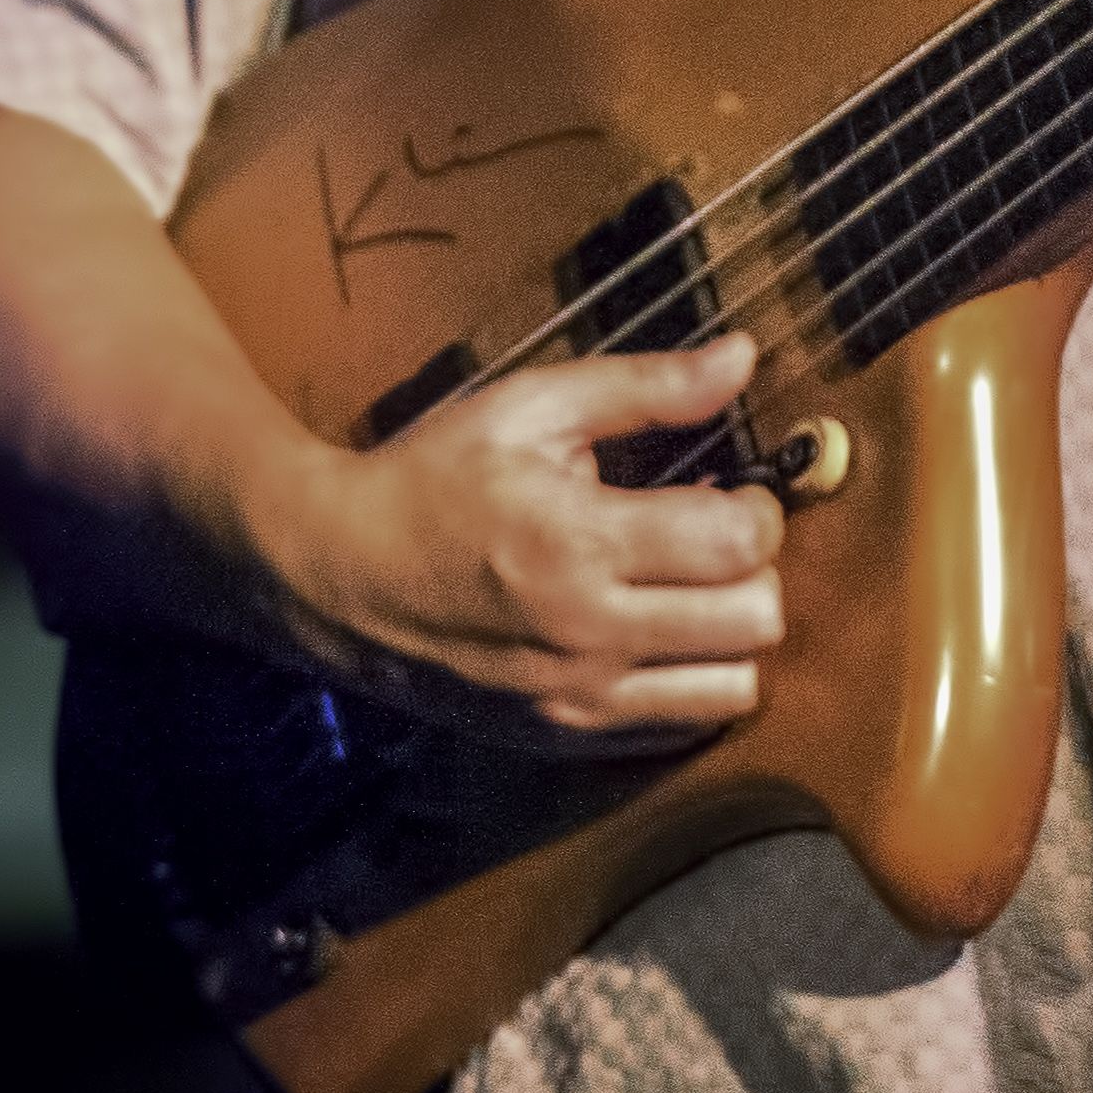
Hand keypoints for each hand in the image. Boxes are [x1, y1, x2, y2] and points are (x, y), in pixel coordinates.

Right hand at [231, 334, 792, 744]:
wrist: (333, 577)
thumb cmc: (428, 479)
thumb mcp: (528, 408)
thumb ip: (644, 385)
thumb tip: (744, 356)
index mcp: (581, 539)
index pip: (741, 543)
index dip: (758, 508)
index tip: (729, 490)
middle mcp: (589, 631)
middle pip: (756, 621)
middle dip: (752, 571)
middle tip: (709, 540)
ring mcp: (578, 696)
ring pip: (734, 689)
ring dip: (727, 636)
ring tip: (684, 594)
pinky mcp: (563, 735)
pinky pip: (678, 728)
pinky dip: (685, 683)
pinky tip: (647, 635)